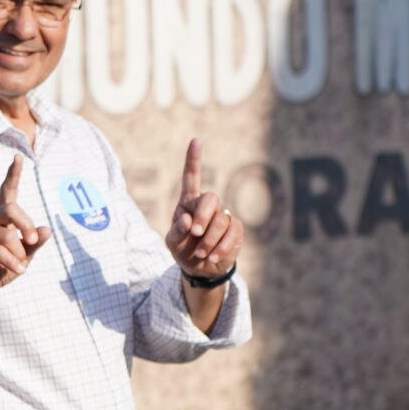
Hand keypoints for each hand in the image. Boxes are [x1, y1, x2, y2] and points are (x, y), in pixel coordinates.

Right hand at [0, 157, 48, 311]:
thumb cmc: (3, 267)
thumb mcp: (26, 254)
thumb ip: (36, 242)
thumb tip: (45, 229)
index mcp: (2, 217)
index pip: (8, 191)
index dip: (13, 174)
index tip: (17, 157)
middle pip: (11, 209)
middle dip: (27, 225)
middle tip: (34, 241)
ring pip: (8, 235)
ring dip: (19, 253)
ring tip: (20, 265)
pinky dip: (13, 262)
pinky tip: (19, 270)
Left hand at [166, 139, 241, 278]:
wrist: (200, 269)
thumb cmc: (183, 250)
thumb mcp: (173, 244)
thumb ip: (176, 232)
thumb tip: (188, 220)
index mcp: (188, 203)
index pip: (191, 178)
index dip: (193, 160)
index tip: (195, 141)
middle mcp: (206, 206)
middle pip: (210, 198)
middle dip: (203, 216)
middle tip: (195, 233)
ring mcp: (223, 216)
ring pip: (221, 220)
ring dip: (208, 240)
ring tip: (200, 254)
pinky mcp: (235, 229)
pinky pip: (232, 233)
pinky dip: (220, 248)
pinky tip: (212, 257)